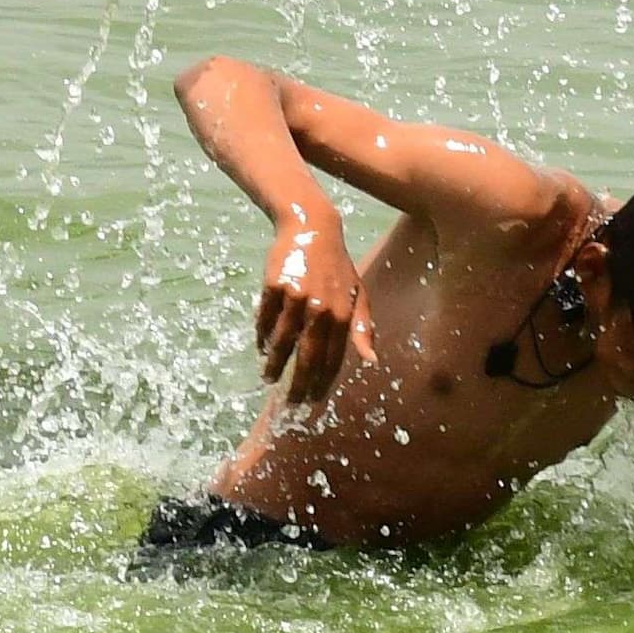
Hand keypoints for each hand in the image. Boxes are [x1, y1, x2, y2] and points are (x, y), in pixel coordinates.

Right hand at [254, 206, 360, 404]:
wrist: (311, 228)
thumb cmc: (337, 266)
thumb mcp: (358, 294)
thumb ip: (363, 327)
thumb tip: (371, 361)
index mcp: (343, 313)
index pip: (332, 359)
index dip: (323, 383)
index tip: (313, 401)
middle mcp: (321, 308)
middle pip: (307, 357)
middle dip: (299, 385)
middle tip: (291, 404)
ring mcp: (296, 296)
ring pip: (282, 341)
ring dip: (274, 365)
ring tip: (269, 379)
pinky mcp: (274, 286)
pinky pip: (265, 320)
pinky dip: (262, 338)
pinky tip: (261, 349)